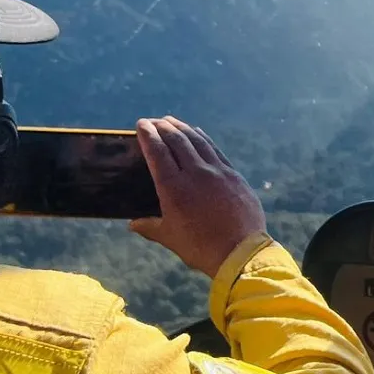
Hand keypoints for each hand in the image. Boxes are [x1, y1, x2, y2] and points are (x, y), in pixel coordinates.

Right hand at [130, 116, 265, 277]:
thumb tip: (132, 224)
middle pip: (177, 141)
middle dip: (163, 127)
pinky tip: (198, 132)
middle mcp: (195, 174)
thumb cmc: (201, 247)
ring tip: (171, 121)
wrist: (241, 252)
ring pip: (197, 141)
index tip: (141, 125)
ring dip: (182, 128)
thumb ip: (150, 227)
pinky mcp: (234, 175)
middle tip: (154, 121)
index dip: (148, 136)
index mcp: (174, 189)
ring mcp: (217, 172)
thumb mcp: (170, 237)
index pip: (157, 153)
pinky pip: (215, 150)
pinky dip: (204, 138)